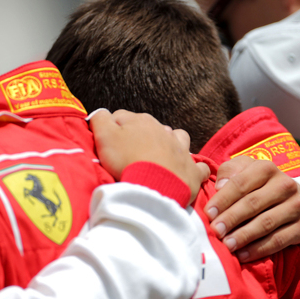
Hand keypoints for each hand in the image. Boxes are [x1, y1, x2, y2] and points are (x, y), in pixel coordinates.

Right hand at [90, 109, 209, 202]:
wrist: (153, 185)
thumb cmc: (126, 159)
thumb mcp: (104, 136)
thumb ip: (100, 119)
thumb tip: (100, 113)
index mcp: (142, 121)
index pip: (123, 117)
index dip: (113, 129)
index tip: (108, 144)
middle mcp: (164, 131)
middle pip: (150, 128)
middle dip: (142, 137)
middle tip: (130, 155)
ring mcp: (181, 150)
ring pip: (178, 139)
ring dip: (171, 145)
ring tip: (161, 158)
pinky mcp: (192, 171)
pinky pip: (199, 167)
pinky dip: (195, 170)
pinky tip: (189, 174)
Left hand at [203, 156, 299, 261]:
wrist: (299, 200)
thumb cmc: (261, 186)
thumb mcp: (246, 170)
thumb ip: (230, 171)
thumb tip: (219, 186)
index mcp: (266, 168)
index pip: (241, 183)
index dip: (223, 199)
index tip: (208, 213)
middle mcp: (285, 185)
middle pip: (253, 203)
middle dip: (231, 218)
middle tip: (215, 231)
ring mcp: (296, 206)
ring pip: (266, 223)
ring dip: (243, 236)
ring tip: (226, 245)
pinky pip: (278, 240)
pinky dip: (259, 249)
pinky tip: (242, 255)